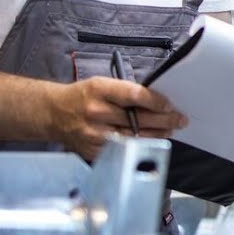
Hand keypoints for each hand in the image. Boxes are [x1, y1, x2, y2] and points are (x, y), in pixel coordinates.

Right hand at [48, 77, 187, 160]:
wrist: (54, 113)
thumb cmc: (82, 96)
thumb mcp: (101, 83)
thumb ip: (125, 91)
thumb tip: (155, 101)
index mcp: (99, 90)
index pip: (135, 95)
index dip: (156, 101)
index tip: (169, 104)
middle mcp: (96, 112)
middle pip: (139, 119)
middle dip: (164, 120)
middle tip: (179, 119)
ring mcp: (95, 134)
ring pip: (134, 138)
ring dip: (157, 134)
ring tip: (170, 130)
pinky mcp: (94, 150)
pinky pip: (123, 150)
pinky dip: (140, 145)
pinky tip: (151, 140)